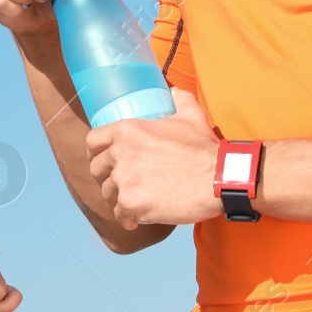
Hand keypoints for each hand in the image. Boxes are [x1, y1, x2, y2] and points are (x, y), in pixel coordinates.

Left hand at [85, 86, 223, 227]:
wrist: (218, 177)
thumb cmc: (204, 148)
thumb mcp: (190, 115)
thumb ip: (179, 100)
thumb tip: (173, 91)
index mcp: (127, 131)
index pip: (93, 141)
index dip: (95, 152)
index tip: (102, 160)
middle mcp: (120, 153)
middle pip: (97, 169)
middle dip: (106, 177)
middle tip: (121, 183)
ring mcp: (124, 180)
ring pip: (107, 193)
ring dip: (117, 198)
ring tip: (132, 201)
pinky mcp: (132, 203)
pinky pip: (119, 214)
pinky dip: (125, 218)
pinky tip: (133, 220)